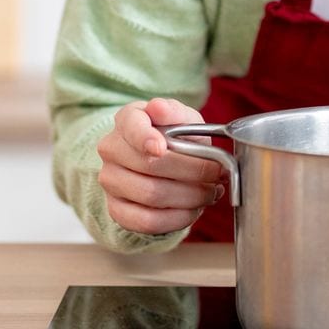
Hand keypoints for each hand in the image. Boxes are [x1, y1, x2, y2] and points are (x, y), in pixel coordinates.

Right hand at [96, 98, 225, 235]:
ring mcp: (111, 181)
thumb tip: (159, 108)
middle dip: (193, 172)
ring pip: (151, 195)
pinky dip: (177, 218)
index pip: (131, 126)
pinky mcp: (117, 210)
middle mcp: (112, 149)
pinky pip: (147, 221)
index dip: (145, 138)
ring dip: (190, 196)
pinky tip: (193, 209)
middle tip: (217, 174)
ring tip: (209, 192)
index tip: (161, 148)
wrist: (161, 164)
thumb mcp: (183, 119)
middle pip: (150, 165)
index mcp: (127, 120)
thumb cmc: (175, 138)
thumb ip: (174, 112)